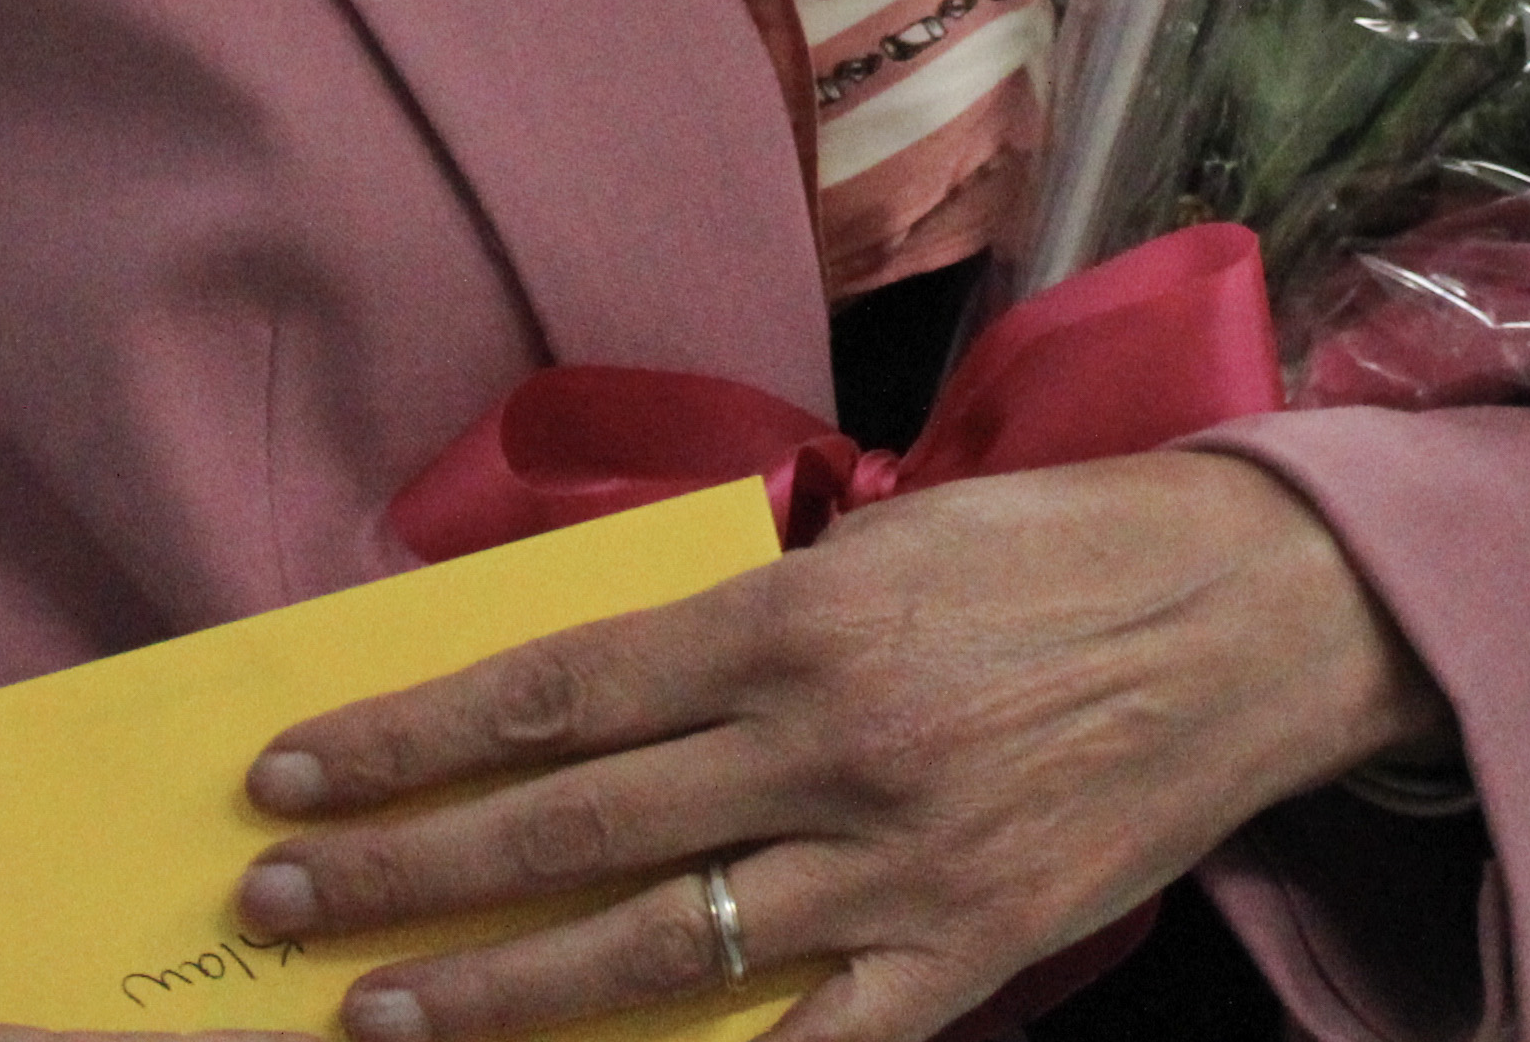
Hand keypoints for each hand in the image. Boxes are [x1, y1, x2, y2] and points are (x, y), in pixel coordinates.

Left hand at [238, 452, 1441, 1041]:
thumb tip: (592, 683)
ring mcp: (892, 866)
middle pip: (564, 826)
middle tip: (276, 903)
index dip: (405, 741)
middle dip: (400, 870)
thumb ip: (739, 615)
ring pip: (651, 949)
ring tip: (378, 1014)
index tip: (291, 771)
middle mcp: (821, 745)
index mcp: (787, 619)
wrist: (1253, 610)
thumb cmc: (1058, 549)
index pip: (546, 691)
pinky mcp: (968, 951)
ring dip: (497, 989)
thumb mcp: (878, 536)